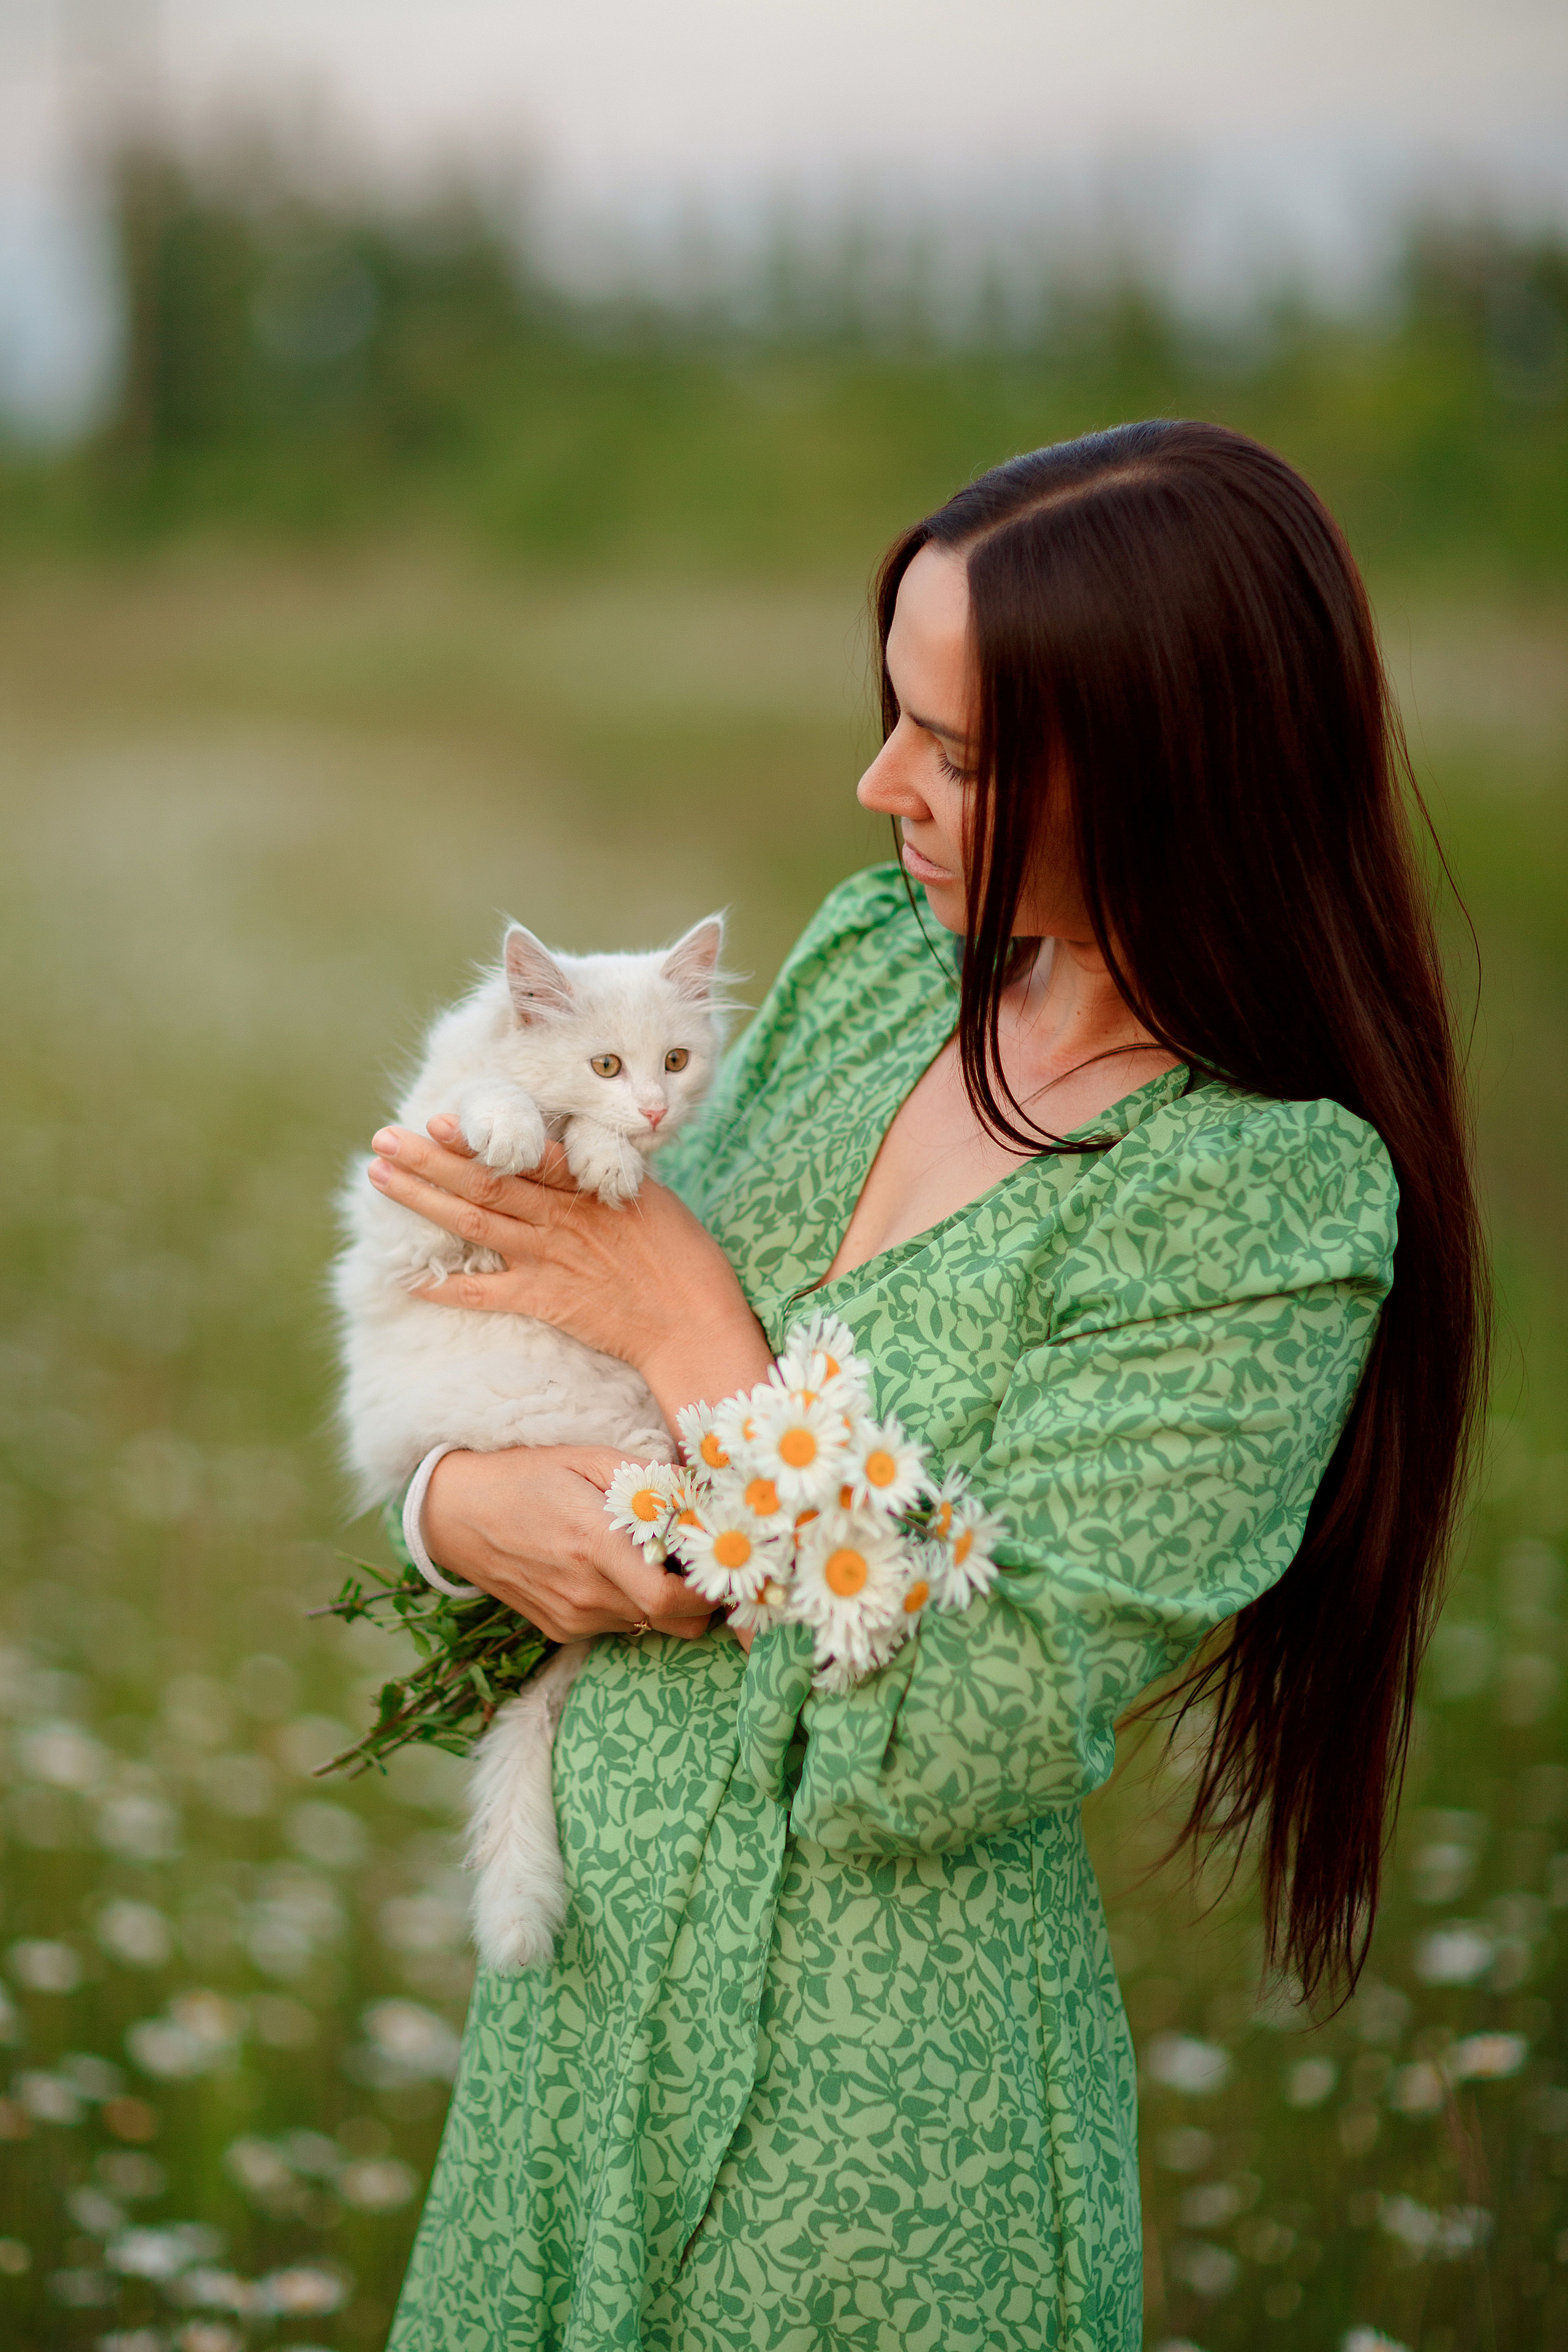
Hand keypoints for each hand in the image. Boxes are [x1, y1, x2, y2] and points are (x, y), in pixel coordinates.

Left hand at [365, 1116, 773, 1424]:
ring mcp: (547, 1258)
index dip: (473, 1139)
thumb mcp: (648, 1196)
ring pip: (472, 1223)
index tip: (432, 1120)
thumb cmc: (681, 1254)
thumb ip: (602, 1174)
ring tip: (380, 1179)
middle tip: (381, 1139)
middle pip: (481, 1182)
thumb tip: (568, 1153)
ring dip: (422, 1200)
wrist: (692, 1320)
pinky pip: (484, 1293)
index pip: (520, 1154)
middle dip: (426, 1159)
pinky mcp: (544, 1300)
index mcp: (584, 1186)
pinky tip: (406, 1278)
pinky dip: (444, 1288)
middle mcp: (558, 1217)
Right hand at [422, 1445, 716, 1643]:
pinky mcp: (559, 1629)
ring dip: (665, 1601)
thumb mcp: (589, 1458)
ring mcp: (571, 1618)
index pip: (673, 1598)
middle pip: (673, 1623)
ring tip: (655, 1559)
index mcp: (595, 1547)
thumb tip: (702, 1495)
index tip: (725, 1566)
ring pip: (647, 1626)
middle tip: (704, 1565)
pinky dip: (630, 1604)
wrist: (456, 1512)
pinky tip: (614, 1570)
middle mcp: (585, 1593)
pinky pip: (616, 1626)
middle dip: (702, 1602)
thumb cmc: (527, 1476)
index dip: (710, 1593)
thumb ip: (649, 1480)